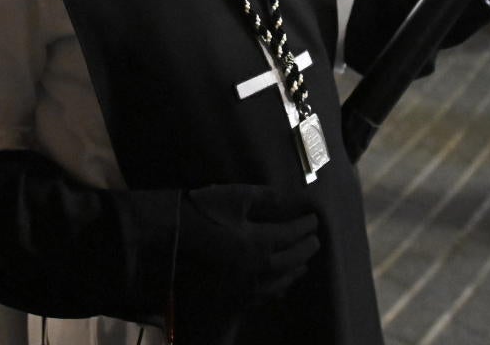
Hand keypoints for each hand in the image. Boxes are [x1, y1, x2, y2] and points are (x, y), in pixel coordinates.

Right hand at [174, 184, 320, 331]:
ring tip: (304, 265)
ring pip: (280, 281)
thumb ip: (265, 197)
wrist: (173, 234)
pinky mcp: (233, 292)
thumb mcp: (236, 195)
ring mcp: (246, 283)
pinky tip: (280, 286)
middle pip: (291, 260)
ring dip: (295, 271)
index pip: (291, 234)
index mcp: (259, 242)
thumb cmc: (205, 210)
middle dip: (306, 249)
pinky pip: (263, 295)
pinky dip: (277, 288)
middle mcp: (258, 267)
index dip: (305, 226)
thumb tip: (289, 197)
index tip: (315, 219)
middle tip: (316, 241)